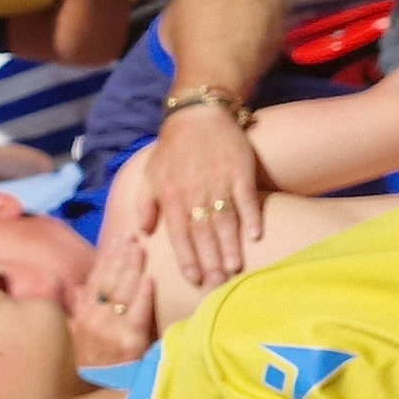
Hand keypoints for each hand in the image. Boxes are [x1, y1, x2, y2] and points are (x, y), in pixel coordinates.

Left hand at [136, 92, 267, 288]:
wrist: (197, 114)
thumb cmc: (171, 149)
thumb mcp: (149, 174)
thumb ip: (145, 204)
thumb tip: (142, 232)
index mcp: (170, 195)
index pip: (177, 234)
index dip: (186, 258)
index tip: (193, 279)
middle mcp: (193, 192)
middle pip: (202, 233)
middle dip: (209, 261)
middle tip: (217, 284)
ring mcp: (217, 181)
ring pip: (224, 219)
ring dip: (229, 246)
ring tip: (234, 268)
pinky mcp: (239, 170)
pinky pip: (246, 198)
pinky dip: (252, 217)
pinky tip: (256, 236)